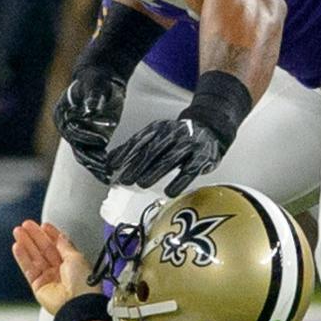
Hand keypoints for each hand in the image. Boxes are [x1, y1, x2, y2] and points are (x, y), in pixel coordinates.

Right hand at [11, 220, 98, 313]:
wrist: (77, 304)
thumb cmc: (83, 284)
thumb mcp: (76, 257)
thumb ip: (65, 246)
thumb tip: (60, 236)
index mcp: (72, 263)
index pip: (58, 245)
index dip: (51, 234)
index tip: (43, 225)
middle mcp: (60, 270)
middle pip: (44, 249)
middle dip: (35, 236)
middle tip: (26, 225)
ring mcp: (48, 278)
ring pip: (34, 257)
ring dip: (26, 243)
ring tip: (18, 231)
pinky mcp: (38, 286)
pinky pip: (28, 269)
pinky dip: (22, 257)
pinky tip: (17, 246)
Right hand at [53, 67, 127, 182]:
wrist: (101, 79)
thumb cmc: (97, 78)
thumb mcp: (96, 83)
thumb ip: (94, 95)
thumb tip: (92, 109)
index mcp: (62, 114)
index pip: (72, 130)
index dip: (86, 137)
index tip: (103, 141)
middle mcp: (66, 127)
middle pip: (77, 146)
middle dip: (91, 158)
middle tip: (105, 166)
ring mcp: (77, 135)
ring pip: (84, 155)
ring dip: (95, 167)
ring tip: (108, 176)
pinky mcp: (88, 140)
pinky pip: (92, 156)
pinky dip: (99, 166)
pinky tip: (109, 176)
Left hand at [107, 117, 224, 194]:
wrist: (210, 130)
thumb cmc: (178, 138)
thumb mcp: (156, 136)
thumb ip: (135, 147)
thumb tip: (110, 160)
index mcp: (159, 128)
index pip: (140, 139)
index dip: (126, 152)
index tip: (113, 164)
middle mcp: (173, 134)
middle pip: (153, 149)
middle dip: (137, 165)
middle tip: (125, 179)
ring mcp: (189, 145)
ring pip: (170, 159)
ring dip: (155, 172)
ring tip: (142, 184)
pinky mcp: (203, 157)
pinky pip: (190, 170)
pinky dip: (179, 182)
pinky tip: (170, 192)